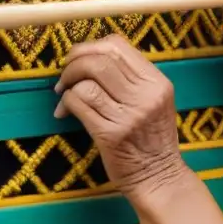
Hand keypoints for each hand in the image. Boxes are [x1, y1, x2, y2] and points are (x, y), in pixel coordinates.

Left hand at [54, 36, 185, 199]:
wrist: (159, 177)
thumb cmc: (153, 139)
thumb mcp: (156, 101)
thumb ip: (133, 78)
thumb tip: (93, 56)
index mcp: (157, 82)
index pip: (118, 46)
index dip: (90, 46)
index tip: (78, 57)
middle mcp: (145, 95)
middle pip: (100, 60)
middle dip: (74, 62)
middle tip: (65, 74)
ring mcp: (128, 115)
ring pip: (87, 81)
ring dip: (67, 82)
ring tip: (63, 92)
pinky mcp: (110, 134)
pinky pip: (79, 104)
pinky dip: (66, 102)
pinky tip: (64, 111)